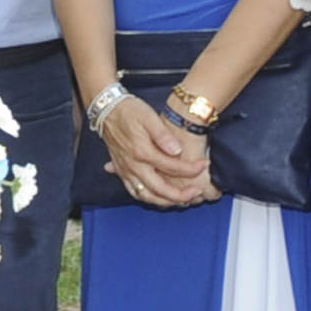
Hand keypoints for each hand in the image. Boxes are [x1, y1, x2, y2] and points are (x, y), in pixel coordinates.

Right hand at [99, 99, 217, 206]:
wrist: (106, 109)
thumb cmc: (129, 111)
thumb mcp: (149, 116)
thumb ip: (163, 135)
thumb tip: (177, 150)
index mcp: (143, 152)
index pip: (172, 167)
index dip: (191, 169)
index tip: (204, 165)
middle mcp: (134, 165)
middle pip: (160, 189)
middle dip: (180, 195)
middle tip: (196, 192)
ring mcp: (126, 170)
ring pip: (146, 196)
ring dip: (164, 201)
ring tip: (181, 200)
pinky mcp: (120, 171)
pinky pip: (134, 192)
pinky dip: (148, 198)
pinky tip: (158, 198)